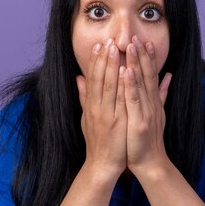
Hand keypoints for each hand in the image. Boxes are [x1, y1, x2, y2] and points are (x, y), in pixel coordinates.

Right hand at [75, 38, 127, 180]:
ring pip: (110, 86)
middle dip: (105, 58)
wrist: (102, 165)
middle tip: (108, 40)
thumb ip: (84, 97)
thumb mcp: (87, 118)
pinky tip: (126, 72)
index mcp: (91, 106)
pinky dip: (123, 85)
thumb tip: (78, 78)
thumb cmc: (98, 142)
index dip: (96, 61)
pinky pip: (121, 100)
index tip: (100, 45)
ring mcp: (107, 115)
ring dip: (113, 66)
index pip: (93, 78)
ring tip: (117, 48)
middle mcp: (97, 108)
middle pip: (100, 78)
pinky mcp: (117, 122)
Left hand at [123, 35, 171, 175]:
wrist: (150, 162)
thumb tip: (169, 75)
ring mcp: (147, 111)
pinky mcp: (140, 121)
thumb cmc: (147, 138)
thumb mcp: (156, 113)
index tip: (142, 40)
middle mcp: (151, 103)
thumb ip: (162, 93)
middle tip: (136, 35)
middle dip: (141, 54)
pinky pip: (134, 99)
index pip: (150, 74)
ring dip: (136, 63)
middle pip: (147, 74)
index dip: (147, 57)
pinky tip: (126, 70)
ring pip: (140, 83)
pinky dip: (130, 85)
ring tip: (131, 45)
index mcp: (152, 101)